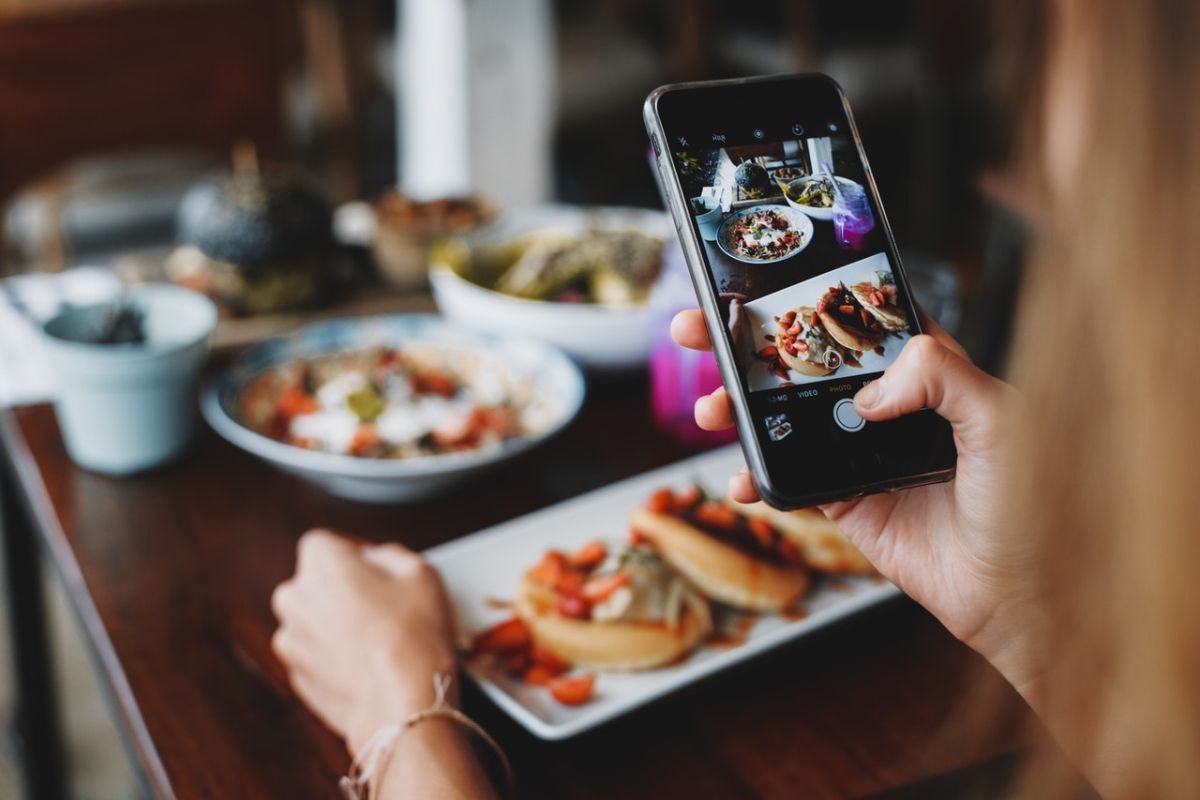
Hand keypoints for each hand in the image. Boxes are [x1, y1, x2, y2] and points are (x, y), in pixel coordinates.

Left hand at [271, 530, 457, 754]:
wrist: (404, 704)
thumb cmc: (414, 637)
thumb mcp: (420, 571)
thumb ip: (389, 554)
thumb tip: (375, 560)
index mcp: (321, 564)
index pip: (325, 542)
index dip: (352, 552)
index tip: (375, 567)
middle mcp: (295, 599)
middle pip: (315, 582)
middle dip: (342, 588)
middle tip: (382, 603)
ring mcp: (291, 641)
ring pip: (313, 620)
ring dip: (337, 623)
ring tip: (378, 638)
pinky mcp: (298, 677)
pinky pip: (316, 655)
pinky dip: (336, 656)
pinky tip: (369, 663)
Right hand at [671, 310, 1042, 693]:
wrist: (1019, 595)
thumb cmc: (1033, 505)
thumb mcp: (1002, 420)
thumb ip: (942, 376)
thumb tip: (868, 391)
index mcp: (928, 369)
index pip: (856, 317)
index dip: (805, 296)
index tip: (752, 284)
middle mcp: (889, 405)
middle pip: (804, 362)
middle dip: (744, 345)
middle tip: (696, 329)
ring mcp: (861, 452)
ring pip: (783, 418)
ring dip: (736, 411)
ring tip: (709, 410)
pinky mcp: (846, 500)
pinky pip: (788, 481)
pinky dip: (754, 481)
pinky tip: (738, 481)